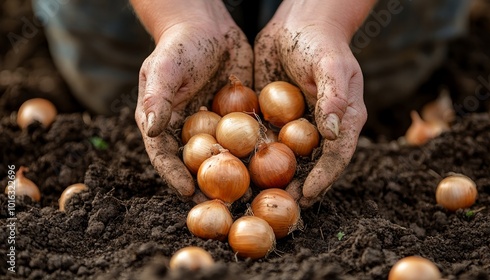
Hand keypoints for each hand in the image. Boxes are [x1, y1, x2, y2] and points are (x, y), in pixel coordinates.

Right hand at [133, 1, 252, 201]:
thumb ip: (158, 98)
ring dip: (239, 176)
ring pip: (228, 156)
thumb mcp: (164, 69)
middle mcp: (193, 132)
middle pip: (199, 164)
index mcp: (166, 125)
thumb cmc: (179, 46)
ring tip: (252, 194)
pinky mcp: (241, 118)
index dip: (175, 176)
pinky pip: (250, 137)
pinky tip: (275, 164)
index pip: (166, 156)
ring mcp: (219, 127)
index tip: (188, 193)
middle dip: (210, 185)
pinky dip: (260, 152)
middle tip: (223, 205)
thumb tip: (151, 129)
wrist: (208, 26)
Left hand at [254, 0, 371, 207]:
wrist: (298, 23)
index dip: (323, 179)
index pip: (335, 157)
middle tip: (278, 207)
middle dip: (295, 187)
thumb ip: (334, 98)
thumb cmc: (321, 43)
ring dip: (271, 178)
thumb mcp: (331, 66)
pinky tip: (236, 167)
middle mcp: (318, 129)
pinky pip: (263, 140)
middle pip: (309, 165)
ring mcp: (294, 126)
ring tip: (255, 197)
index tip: (306, 196)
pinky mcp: (273, 118)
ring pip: (284, 158)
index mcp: (341, 122)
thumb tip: (332, 133)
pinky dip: (252, 155)